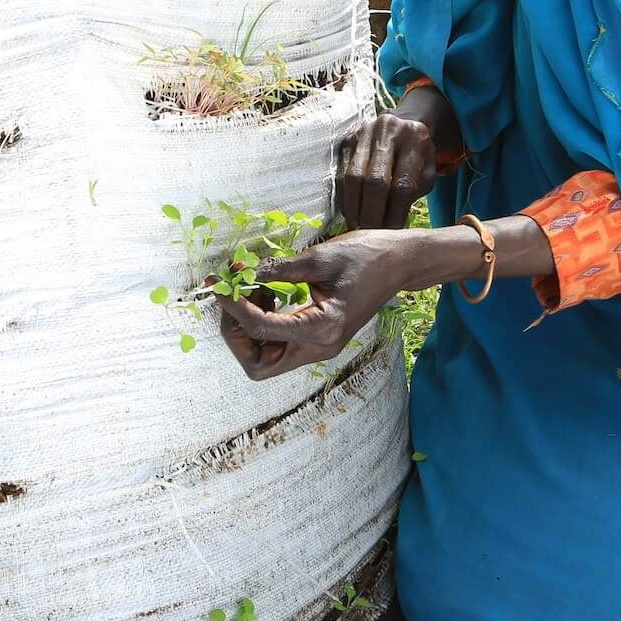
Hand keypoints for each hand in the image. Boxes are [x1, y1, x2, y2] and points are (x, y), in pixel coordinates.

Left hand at [218, 230, 417, 379]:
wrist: (400, 262)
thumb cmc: (367, 255)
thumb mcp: (319, 257)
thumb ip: (276, 269)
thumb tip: (240, 273)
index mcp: (323, 329)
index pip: (262, 330)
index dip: (234, 307)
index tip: (220, 284)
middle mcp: (320, 348)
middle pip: (258, 364)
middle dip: (236, 333)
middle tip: (233, 297)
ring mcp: (319, 347)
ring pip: (265, 357)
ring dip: (248, 327)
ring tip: (253, 287)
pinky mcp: (317, 339)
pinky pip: (278, 342)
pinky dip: (262, 322)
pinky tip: (267, 292)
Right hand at [338, 114, 436, 228]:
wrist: (405, 123)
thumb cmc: (419, 156)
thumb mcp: (427, 172)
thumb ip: (414, 194)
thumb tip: (392, 226)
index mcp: (414, 138)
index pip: (402, 185)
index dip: (395, 213)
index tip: (392, 232)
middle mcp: (386, 131)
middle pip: (374, 181)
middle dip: (371, 213)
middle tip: (371, 233)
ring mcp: (363, 133)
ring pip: (352, 177)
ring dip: (354, 207)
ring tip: (359, 225)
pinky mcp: (347, 140)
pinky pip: (341, 173)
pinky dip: (345, 197)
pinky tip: (352, 211)